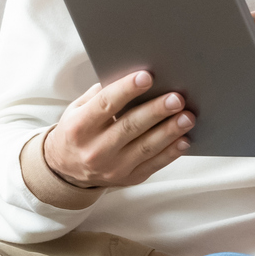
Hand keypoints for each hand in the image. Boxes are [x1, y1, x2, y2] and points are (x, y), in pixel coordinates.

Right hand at [42, 70, 195, 188]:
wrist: (67, 169)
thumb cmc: (77, 131)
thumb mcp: (77, 109)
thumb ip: (101, 94)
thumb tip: (132, 76)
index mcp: (80, 127)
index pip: (105, 105)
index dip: (126, 90)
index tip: (147, 76)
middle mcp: (95, 149)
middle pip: (130, 126)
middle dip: (156, 111)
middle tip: (177, 98)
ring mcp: (113, 167)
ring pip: (146, 147)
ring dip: (169, 131)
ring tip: (187, 117)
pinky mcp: (129, 178)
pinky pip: (154, 164)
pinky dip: (171, 152)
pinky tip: (184, 139)